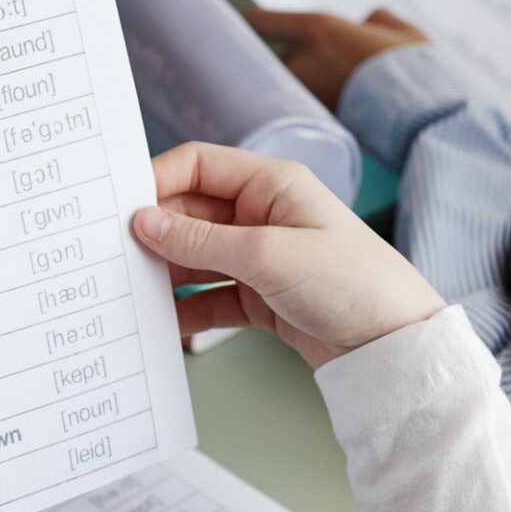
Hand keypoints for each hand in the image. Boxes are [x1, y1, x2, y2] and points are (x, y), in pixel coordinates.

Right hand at [133, 143, 446, 369]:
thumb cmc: (353, 284)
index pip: (197, 166)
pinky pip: (210, 296)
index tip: (120, 209)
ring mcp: (261, 257)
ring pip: (195, 257)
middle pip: (190, 214)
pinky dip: (187, 309)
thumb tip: (145, 223)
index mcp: (270, 184)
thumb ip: (201, 241)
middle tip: (116, 256)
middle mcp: (263, 214)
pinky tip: (166, 322)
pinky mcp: (261, 296)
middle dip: (154, 234)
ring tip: (133, 290)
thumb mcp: (269, 255)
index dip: (156, 182)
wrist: (394, 345)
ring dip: (166, 273)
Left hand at [245, 6, 428, 110]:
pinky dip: (296, 116)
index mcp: (315, 29)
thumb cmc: (413, 65)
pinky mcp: (310, 128)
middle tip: (280, 71)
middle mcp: (299, 61)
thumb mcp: (397, 29)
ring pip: (278, 93)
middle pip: (265, 62)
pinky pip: (292, 116)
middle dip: (274, 67)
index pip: (259, 23)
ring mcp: (301, 97)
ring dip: (283, 94)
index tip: (251, 31)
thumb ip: (375, 20)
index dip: (253, 26)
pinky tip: (309, 117)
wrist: (421, 112)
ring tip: (298, 99)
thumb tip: (368, 22)